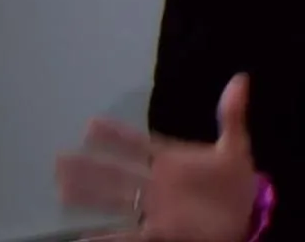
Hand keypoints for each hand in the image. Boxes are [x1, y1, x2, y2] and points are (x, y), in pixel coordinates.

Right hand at [56, 74, 260, 241]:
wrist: (246, 214)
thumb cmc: (235, 181)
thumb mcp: (235, 148)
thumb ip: (232, 116)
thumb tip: (241, 79)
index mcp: (171, 160)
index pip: (138, 145)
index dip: (117, 136)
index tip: (90, 124)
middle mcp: (157, 182)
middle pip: (117, 173)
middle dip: (89, 167)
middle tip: (59, 159)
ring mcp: (156, 207)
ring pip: (116, 200)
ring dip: (90, 196)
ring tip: (61, 190)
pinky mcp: (161, 231)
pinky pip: (130, 235)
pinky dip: (107, 238)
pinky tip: (83, 240)